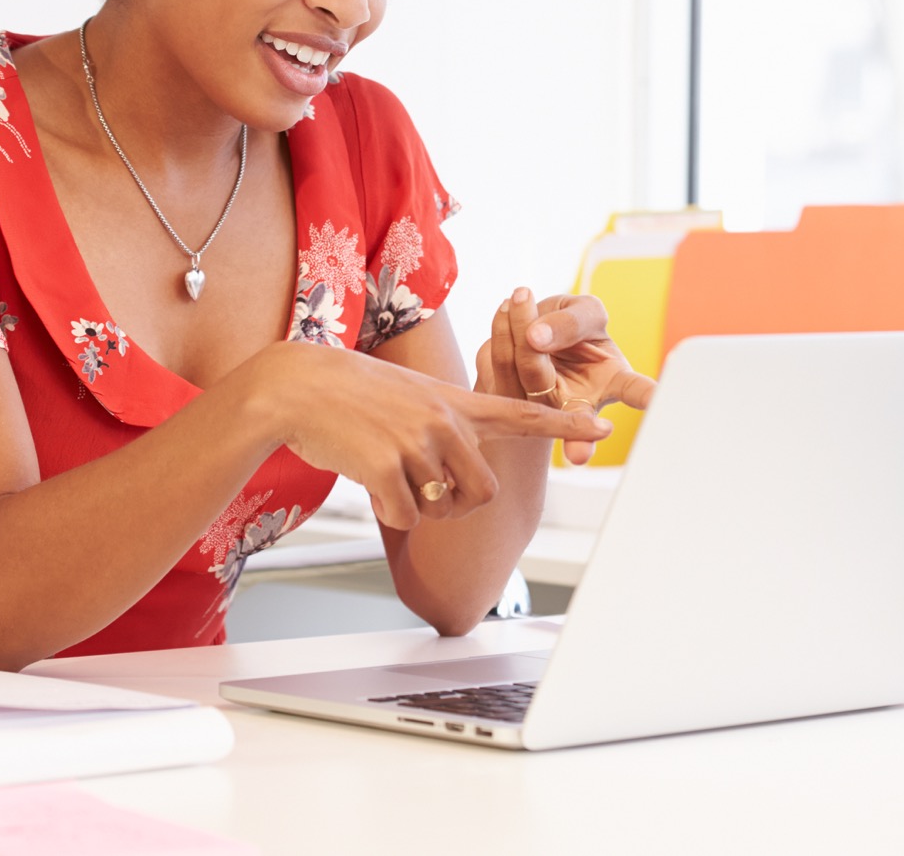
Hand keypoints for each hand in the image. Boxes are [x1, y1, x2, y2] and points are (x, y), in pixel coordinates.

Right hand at [235, 341, 610, 529]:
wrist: (298, 386)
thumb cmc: (352, 396)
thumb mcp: (411, 397)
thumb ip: (445, 427)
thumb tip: (459, 480)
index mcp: (455, 402)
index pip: (523, 413)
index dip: (565, 423)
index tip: (606, 424)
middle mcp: (444, 420)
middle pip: (483, 490)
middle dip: (460, 504)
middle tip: (428, 492)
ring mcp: (417, 442)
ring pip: (444, 507)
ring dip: (420, 508)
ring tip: (390, 477)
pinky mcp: (386, 466)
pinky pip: (407, 517)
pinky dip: (390, 514)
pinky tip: (369, 484)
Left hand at [476, 288, 657, 465]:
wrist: (545, 339)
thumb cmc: (577, 327)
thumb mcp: (588, 312)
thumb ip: (572, 321)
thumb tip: (536, 336)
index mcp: (612, 383)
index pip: (635, 391)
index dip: (646, 397)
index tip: (658, 401)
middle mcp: (577, 406)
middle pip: (544, 375)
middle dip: (531, 335)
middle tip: (525, 293)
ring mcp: (540, 408)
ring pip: (515, 366)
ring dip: (512, 323)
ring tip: (520, 293)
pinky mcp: (509, 400)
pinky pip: (494, 362)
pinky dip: (500, 329)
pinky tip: (507, 311)